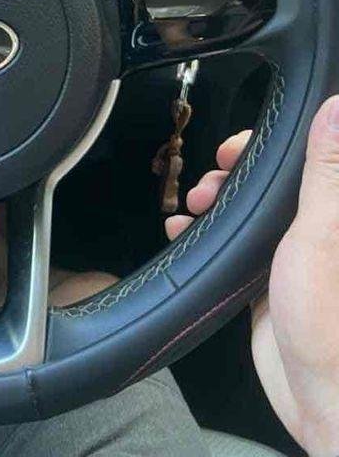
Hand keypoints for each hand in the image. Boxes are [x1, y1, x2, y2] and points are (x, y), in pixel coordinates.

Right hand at [166, 98, 338, 456]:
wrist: (320, 398)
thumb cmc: (329, 323)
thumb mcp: (322, 232)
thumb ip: (325, 171)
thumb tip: (335, 109)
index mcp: (332, 210)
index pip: (303, 153)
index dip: (265, 142)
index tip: (237, 145)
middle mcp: (316, 226)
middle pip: (269, 178)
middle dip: (231, 172)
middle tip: (209, 178)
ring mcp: (293, 252)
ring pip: (248, 207)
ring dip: (215, 200)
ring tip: (192, 205)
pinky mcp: (271, 278)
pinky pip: (234, 240)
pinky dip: (207, 231)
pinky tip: (184, 230)